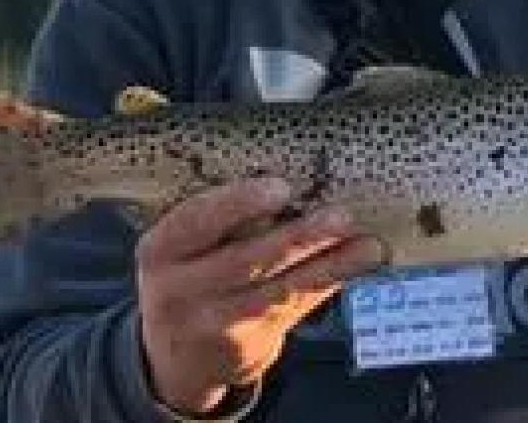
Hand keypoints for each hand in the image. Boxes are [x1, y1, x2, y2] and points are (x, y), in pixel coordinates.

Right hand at [136, 178, 387, 415]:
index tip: (280, 188)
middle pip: (244, 261)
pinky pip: (296, 308)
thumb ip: (220, 216)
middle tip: (340, 217)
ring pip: (279, 291)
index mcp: (160, 250)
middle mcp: (179, 291)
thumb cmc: (191, 274)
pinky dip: (332, 282)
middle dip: (297, 238)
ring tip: (367, 245)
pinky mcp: (246, 347)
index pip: (195, 222)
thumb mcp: (183, 247)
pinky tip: (362, 262)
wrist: (175, 357)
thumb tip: (293, 171)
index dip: (237, 204)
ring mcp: (213, 324)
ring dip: (329, 265)